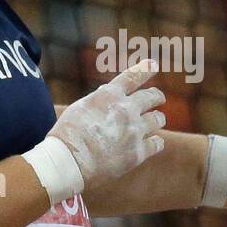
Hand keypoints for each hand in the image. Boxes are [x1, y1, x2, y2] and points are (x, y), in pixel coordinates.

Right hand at [47, 60, 166, 188]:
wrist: (69, 161)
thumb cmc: (67, 135)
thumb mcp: (80, 108)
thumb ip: (98, 100)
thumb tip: (106, 93)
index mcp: (109, 95)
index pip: (132, 76)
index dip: (145, 69)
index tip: (153, 65)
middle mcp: (126, 109)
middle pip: (152, 96)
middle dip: (156, 96)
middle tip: (159, 98)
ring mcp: (135, 131)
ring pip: (158, 119)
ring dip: (157, 119)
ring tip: (157, 121)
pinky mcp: (139, 152)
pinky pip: (157, 143)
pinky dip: (156, 142)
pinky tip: (155, 142)